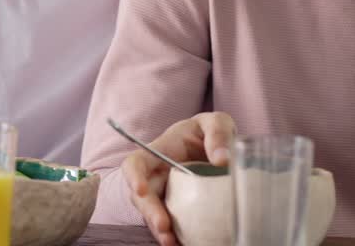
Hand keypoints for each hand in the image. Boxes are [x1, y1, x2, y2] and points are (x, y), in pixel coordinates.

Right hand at [121, 112, 237, 245]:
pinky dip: (177, 236)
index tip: (140, 190)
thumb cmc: (210, 130)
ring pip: (154, 215)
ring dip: (160, 231)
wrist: (218, 147)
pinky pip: (172, 225)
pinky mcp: (178, 210)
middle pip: (141, 196)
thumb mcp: (216, 122)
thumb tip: (222, 160)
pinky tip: (185, 244)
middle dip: (149, 213)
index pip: (135, 163)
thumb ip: (218, 133)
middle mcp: (157, 175)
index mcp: (159, 151)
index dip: (133, 176)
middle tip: (164, 226)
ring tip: (173, 242)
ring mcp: (166, 194)